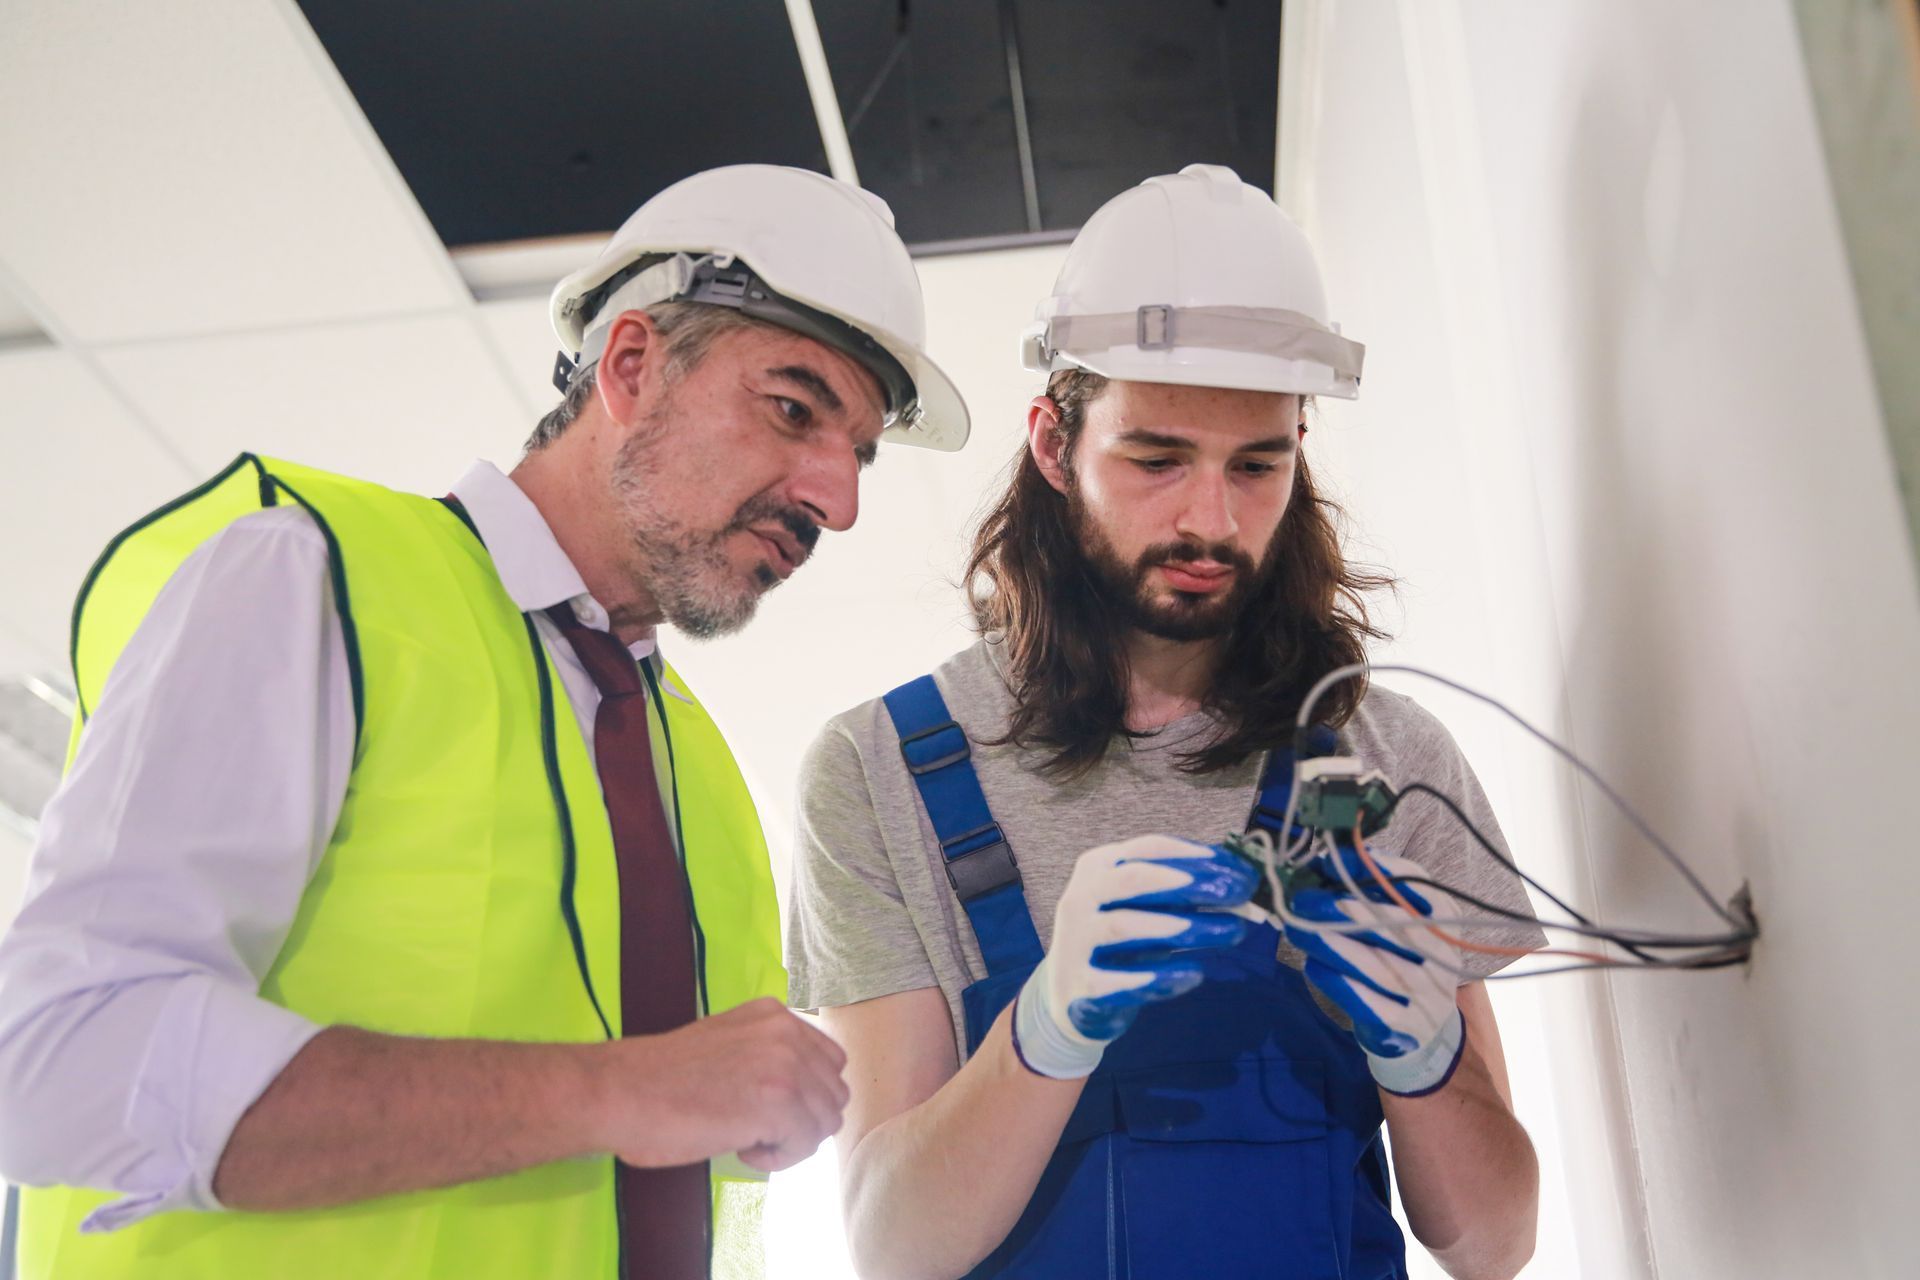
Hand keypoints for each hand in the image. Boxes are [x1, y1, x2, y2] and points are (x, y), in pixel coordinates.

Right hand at [602, 997, 849, 1171]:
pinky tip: (744, 1150)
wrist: (622, 1092)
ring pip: (826, 1121)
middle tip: (760, 1130)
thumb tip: (797, 1092)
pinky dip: (780, 1158)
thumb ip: (766, 1054)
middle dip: (804, 1119)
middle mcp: (786, 1032)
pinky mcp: (778, 1103)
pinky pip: (806, 1145)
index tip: (767, 1109)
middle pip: (834, 1092)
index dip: (805, 1095)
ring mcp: (785, 1065)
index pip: (829, 1061)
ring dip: (792, 1140)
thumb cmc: (660, 1079)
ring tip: (749, 1140)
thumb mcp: (727, 1043)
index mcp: (774, 1014)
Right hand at [1014, 835, 1254, 1078]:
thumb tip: (1241, 881)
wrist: (1075, 997)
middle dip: (1191, 883)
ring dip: (1182, 927)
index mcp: (1099, 866)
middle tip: (1238, 892)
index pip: (1149, 849)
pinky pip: (1120, 980)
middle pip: (1134, 879)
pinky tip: (1195, 975)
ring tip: (1231, 932)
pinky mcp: (1081, 985)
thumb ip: (1185, 895)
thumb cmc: (1122, 942)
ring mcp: (1076, 941)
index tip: (1239, 868)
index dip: (1196, 856)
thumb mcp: (1148, 909)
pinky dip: (1159, 978)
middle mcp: (1080, 896)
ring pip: (1125, 926)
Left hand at [1283, 846, 1466, 1095]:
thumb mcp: (1397, 921)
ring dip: (1332, 945)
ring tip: (1296, 928)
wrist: (1423, 1026)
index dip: (1376, 870)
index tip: (1330, 860)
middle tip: (1303, 899)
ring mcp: (1428, 995)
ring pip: (1377, 967)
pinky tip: (1313, 966)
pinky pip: (1370, 1004)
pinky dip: (1339, 984)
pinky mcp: (1406, 1026)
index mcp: (1445, 920)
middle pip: (1394, 928)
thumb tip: (1323, 863)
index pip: (1417, 888)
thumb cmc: (1399, 958)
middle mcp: (1443, 956)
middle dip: (1344, 909)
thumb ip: (1368, 891)